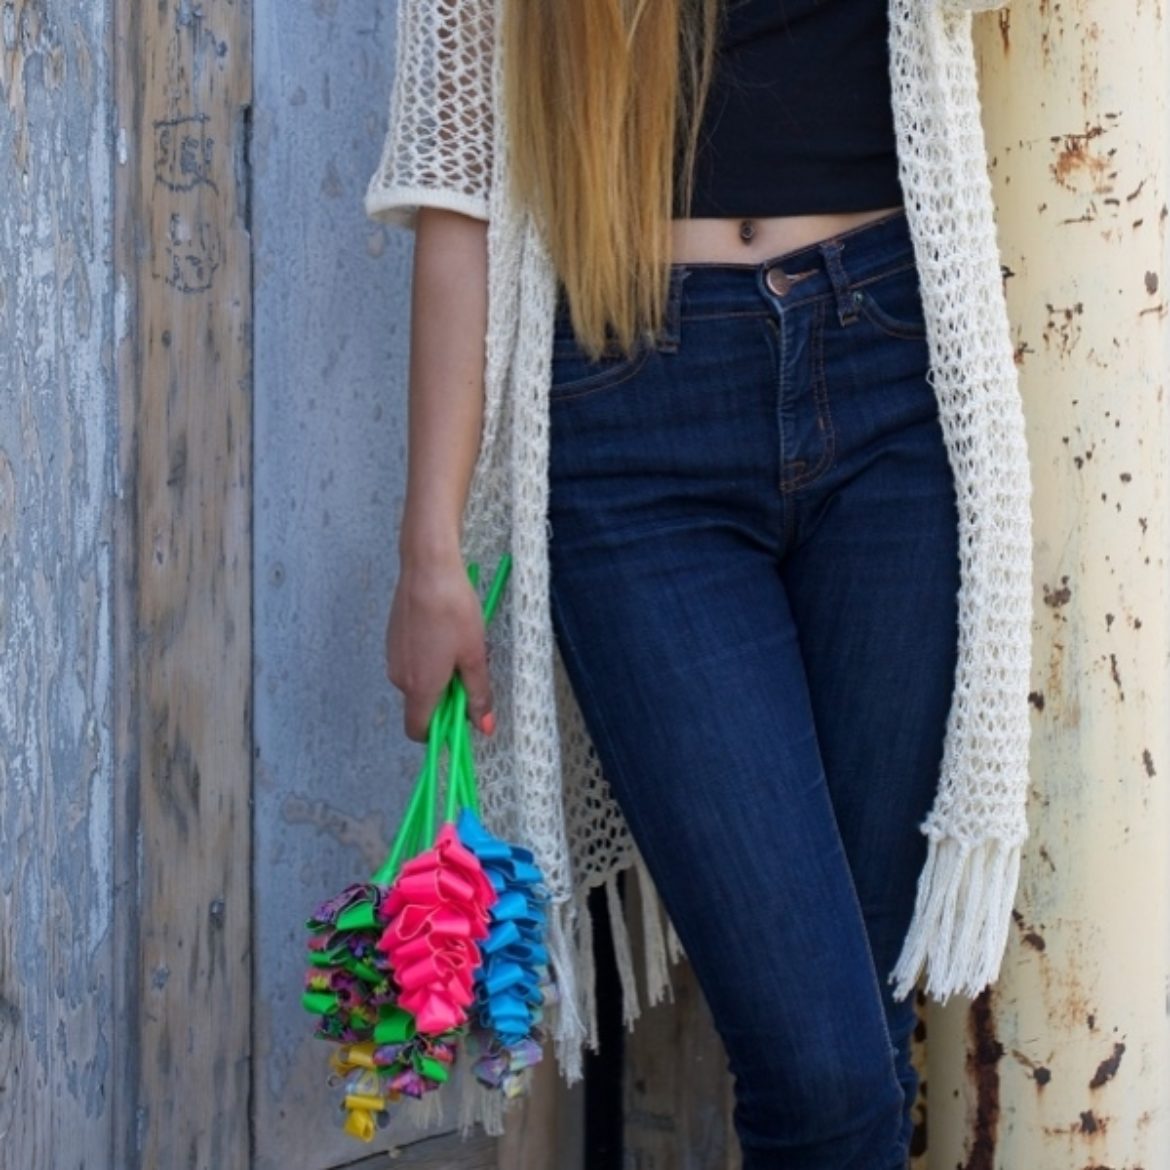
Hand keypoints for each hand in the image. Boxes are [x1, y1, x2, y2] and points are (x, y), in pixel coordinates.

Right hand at [385, 552, 494, 742]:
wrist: (428, 569)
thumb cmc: (454, 611)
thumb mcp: (475, 656)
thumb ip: (478, 694)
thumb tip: (483, 727)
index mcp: (420, 687)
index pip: (418, 731)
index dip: (440, 730)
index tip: (463, 715)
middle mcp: (399, 677)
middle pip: (422, 704)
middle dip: (448, 697)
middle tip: (472, 669)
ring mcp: (393, 657)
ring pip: (419, 681)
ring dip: (441, 675)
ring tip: (462, 645)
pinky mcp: (393, 639)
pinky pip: (412, 661)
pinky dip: (430, 658)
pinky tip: (446, 632)